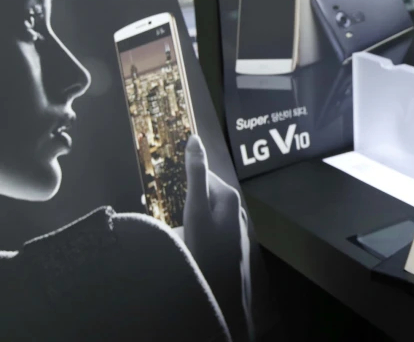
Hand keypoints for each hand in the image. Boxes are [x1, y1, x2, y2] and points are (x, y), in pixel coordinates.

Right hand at [183, 135, 251, 337]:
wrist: (224, 291)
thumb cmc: (208, 249)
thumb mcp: (196, 209)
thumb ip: (195, 175)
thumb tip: (194, 139)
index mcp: (227, 195)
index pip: (200, 175)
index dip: (180, 179)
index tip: (162, 184)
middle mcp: (233, 207)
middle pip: (202, 194)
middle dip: (182, 199)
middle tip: (165, 212)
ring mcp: (232, 226)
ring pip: (203, 213)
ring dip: (186, 217)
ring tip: (174, 230)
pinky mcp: (228, 242)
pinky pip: (207, 229)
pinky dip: (194, 232)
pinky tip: (185, 242)